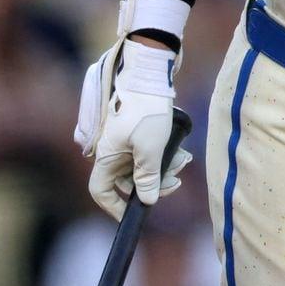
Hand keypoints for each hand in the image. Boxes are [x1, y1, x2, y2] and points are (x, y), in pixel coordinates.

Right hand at [74, 0, 191, 220]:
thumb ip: (147, 178)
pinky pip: (148, 151)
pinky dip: (163, 154)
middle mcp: (110, 150)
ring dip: (162, 169)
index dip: (116, 206)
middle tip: (175, 182)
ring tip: (183, 161)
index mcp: (105, 156)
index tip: (136, 213)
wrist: (150, 72)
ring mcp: (123, 140)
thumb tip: (146, 201)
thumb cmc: (147, 110)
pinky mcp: (136, 130)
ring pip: (141, 165)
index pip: (101, 191)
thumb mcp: (150, 149)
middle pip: (127, 180)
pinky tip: (181, 151)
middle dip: (152, 184)